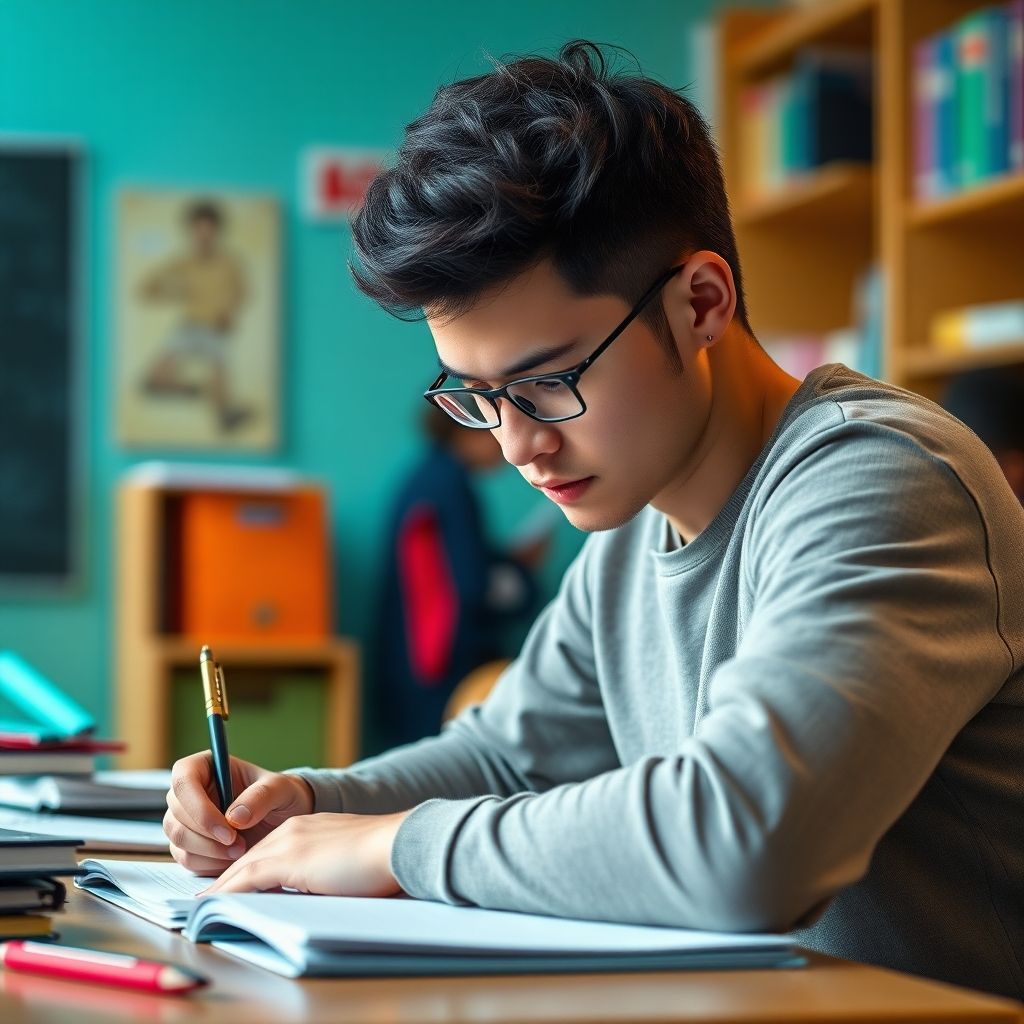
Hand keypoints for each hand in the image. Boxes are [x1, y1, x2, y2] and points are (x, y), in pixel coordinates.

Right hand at [164, 752, 313, 875]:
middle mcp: (190, 791)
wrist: (285, 820)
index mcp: (206, 766)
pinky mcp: (188, 844)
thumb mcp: (281, 789)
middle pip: (175, 815)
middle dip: (208, 836)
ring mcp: (185, 819)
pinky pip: (186, 858)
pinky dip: (209, 863)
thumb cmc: (282, 795)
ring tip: (241, 850)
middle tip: (240, 845)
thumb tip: (234, 816)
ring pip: (178, 839)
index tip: (228, 829)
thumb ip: (261, 796)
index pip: (183, 779)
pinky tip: (232, 858)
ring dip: (209, 852)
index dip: (199, 807)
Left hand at [199, 811, 410, 896]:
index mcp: (308, 827)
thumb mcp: (343, 860)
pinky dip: (229, 892)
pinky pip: (249, 878)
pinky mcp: (291, 859)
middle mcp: (294, 829)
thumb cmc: (380, 856)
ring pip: (244, 867)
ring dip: (222, 887)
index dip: (247, 869)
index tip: (232, 885)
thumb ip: (322, 868)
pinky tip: (216, 904)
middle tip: (208, 898)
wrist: (395, 843)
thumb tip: (312, 889)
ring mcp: (291, 842)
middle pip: (249, 857)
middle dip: (227, 878)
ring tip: (205, 905)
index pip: (267, 851)